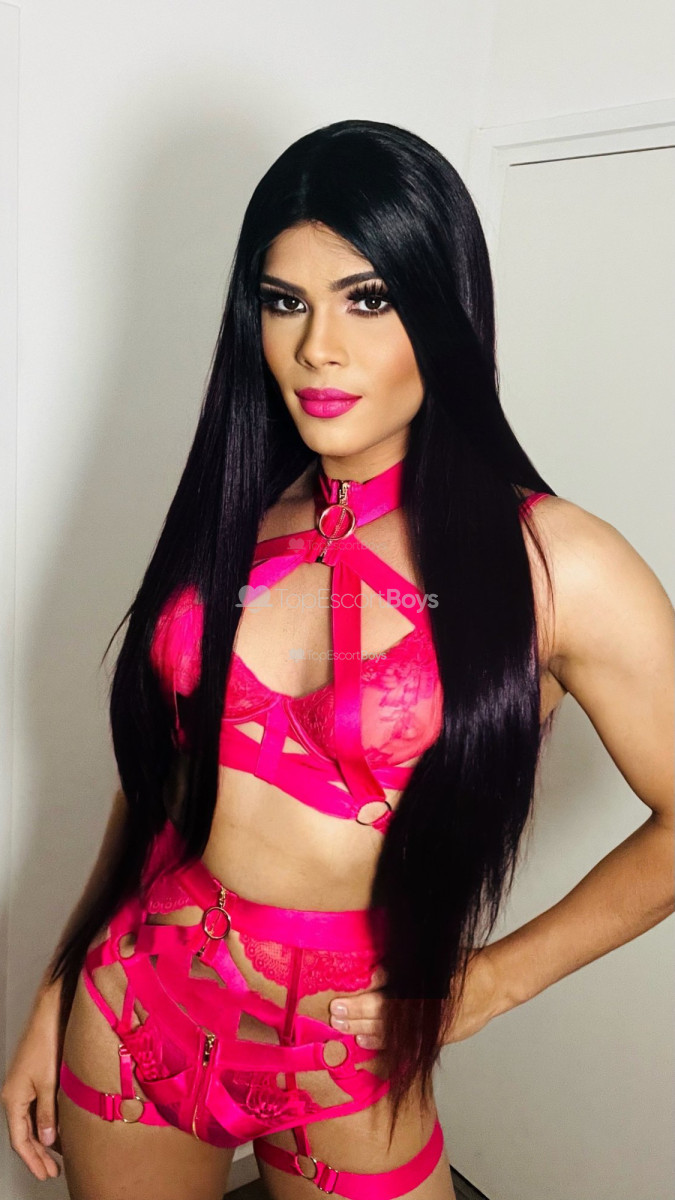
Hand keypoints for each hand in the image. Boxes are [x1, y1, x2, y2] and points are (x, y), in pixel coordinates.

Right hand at [1, 981, 62, 1180]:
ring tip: (59, 1156)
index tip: (45, 1173)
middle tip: (52, 1172)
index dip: (32, 1159)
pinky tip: (60, 1129)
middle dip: (38, 1154)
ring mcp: (24, 1086)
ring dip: (44, 1139)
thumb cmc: (46, 1041)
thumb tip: (47, 1140)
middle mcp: (15, 1094)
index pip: (20, 1139)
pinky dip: (48, 1122)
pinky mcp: (35, 1078)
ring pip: (32, 1121)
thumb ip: (48, 1113)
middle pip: (25, 1133)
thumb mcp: (49, 1082)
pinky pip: (38, 1108)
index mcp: (13, 1098)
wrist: (50, 1012)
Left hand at [327, 951, 506, 1050]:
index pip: (379, 1001)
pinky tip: (368, 1045)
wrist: (490, 986)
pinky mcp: (431, 1039)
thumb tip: (372, 975)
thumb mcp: (427, 961)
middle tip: (334, 1020)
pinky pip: (402, 1046)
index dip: (356, 1005)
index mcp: (415, 992)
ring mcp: (425, 1030)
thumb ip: (398, 969)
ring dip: (365, 1034)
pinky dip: (384, 1046)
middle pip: (379, 1020)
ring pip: (388, 1035)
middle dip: (354, 1021)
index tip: (337, 1005)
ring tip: (346, 1034)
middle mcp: (419, 1013)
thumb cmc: (459, 967)